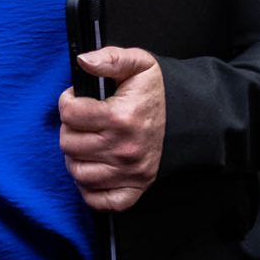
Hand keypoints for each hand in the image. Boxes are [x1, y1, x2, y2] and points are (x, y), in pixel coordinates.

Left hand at [58, 46, 165, 210]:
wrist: (190, 118)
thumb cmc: (157, 93)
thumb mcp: (139, 64)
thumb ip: (110, 59)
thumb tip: (83, 61)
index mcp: (121, 117)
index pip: (69, 113)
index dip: (68, 101)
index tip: (77, 100)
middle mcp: (123, 148)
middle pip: (68, 143)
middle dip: (70, 129)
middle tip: (83, 122)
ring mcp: (128, 172)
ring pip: (77, 172)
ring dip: (76, 157)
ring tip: (87, 143)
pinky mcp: (134, 188)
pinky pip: (99, 200)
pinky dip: (90, 190)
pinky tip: (94, 169)